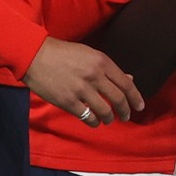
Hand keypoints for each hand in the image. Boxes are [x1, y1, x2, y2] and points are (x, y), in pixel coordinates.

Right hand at [23, 37, 144, 125]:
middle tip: (126, 116)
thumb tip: (129, 79)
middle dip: (125, 111)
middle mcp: (95, 76)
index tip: (140, 106)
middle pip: (118, 99)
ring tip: (109, 120)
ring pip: (104, 110)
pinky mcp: (68, 101)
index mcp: (102, 62)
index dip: (135, 97)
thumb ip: (108, 68)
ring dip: (109, 118)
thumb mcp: (90, 55)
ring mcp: (81, 89)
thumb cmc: (63, 53)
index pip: (126, 84)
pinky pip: (87, 116)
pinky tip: (94, 122)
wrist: (35, 55)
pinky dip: (93, 122)